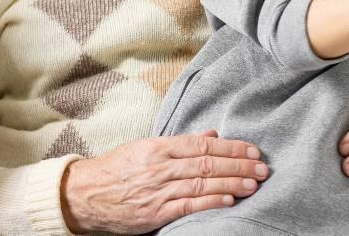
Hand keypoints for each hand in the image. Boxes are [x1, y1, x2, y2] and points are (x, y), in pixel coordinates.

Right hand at [60, 131, 267, 233]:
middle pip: (207, 163)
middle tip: (262, 167)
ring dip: (231, 182)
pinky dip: (210, 201)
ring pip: (201, 183)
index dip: (230, 146)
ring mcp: (158, 190)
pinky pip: (188, 205)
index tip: (252, 149)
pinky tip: (229, 199)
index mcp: (158, 147)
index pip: (202, 144)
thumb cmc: (117, 169)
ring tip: (254, 183)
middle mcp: (160, 166)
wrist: (85, 195)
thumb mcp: (146, 147)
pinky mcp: (155, 212)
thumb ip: (181, 143)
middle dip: (238, 164)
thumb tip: (212, 134)